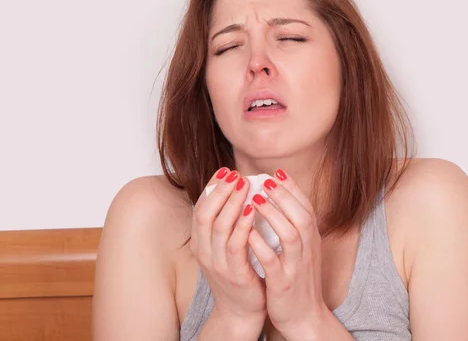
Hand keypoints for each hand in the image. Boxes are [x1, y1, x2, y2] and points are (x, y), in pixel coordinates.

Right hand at [191, 167, 266, 331]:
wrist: (241, 311)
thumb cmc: (239, 274)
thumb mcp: (227, 246)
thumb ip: (228, 223)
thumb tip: (237, 192)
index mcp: (201, 243)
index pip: (201, 208)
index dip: (212, 187)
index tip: (226, 170)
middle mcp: (204, 252)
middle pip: (205, 213)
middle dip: (220, 191)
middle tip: (236, 174)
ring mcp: (217, 264)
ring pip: (219, 226)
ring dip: (232, 202)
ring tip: (245, 185)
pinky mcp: (234, 274)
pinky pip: (236, 245)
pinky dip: (243, 225)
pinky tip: (253, 210)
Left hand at [247, 169, 328, 338]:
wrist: (305, 317)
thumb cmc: (297, 279)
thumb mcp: (300, 250)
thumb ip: (292, 226)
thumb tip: (279, 199)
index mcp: (311, 240)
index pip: (305, 207)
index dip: (292, 188)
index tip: (276, 171)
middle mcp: (308, 249)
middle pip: (301, 215)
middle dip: (284, 195)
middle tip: (265, 179)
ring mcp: (296, 267)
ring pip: (291, 235)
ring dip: (274, 215)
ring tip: (255, 198)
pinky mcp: (284, 284)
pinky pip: (273, 262)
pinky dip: (261, 246)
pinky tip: (247, 233)